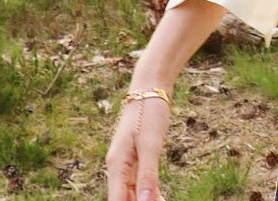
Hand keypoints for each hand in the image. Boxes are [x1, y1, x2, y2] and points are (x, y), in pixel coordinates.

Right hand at [104, 0, 225, 200]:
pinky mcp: (137, 159)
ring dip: (145, 200)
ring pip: (132, 193)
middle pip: (124, 198)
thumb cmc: (149, 113)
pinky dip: (149, 193)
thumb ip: (148, 173)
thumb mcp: (150, 143)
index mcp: (116, 165)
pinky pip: (140, 183)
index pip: (117, 200)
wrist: (151, 88)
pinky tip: (160, 197)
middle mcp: (118, 168)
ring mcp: (127, 163)